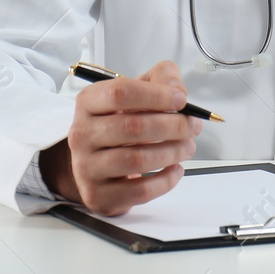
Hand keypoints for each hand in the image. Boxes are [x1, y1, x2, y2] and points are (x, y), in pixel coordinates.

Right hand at [43, 60, 202, 215]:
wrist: (95, 161)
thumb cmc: (120, 122)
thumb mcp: (138, 91)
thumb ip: (161, 78)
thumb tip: (178, 90)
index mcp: (89, 102)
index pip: (120, 93)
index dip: (156, 95)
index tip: (181, 100)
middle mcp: (82, 134)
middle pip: (132, 127)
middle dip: (172, 126)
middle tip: (192, 126)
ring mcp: (86, 167)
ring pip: (136, 160)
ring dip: (171, 152)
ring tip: (187, 147)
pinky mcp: (98, 195)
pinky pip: (139, 191)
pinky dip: (165, 181)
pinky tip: (175, 169)